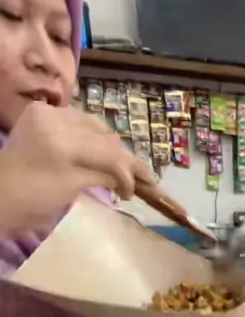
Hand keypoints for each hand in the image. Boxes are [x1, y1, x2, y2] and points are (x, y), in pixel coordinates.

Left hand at [0, 102, 155, 234]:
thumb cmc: (30, 203)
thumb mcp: (71, 189)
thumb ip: (101, 176)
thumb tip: (129, 177)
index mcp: (61, 142)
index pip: (108, 152)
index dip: (128, 171)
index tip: (141, 188)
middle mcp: (55, 119)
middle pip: (103, 135)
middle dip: (121, 158)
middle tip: (139, 177)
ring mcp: (46, 113)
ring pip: (92, 125)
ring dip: (107, 146)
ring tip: (119, 167)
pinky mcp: (39, 113)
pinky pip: (75, 121)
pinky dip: (89, 137)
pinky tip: (97, 152)